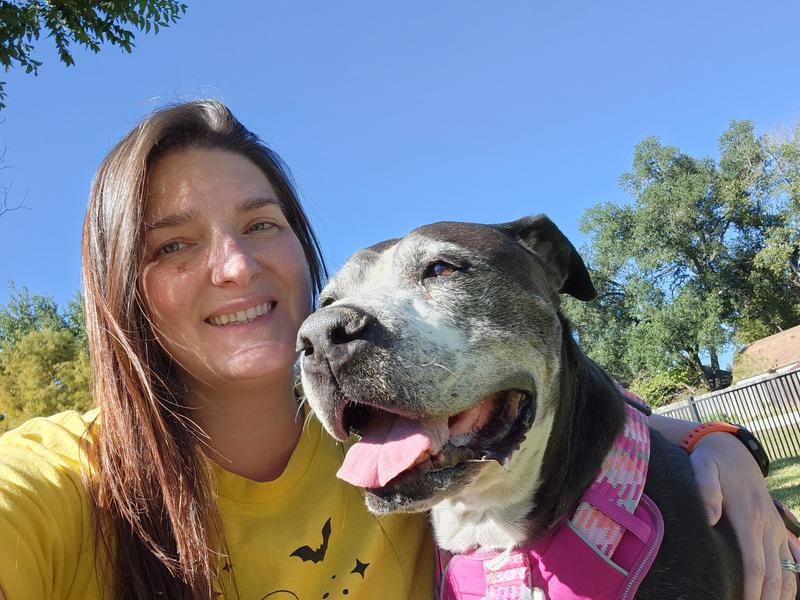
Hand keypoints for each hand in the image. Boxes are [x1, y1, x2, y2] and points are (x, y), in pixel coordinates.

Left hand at [691, 431, 795, 599]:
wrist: (731, 451)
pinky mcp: (776, 529)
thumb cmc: (712, 462)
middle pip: (773, 574)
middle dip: (765, 598)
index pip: (754, 563)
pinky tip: (783, 596)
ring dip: (781, 595)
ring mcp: (775, 528)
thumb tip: (709, 517)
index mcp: (748, 516)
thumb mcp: (702, 467)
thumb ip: (705, 490)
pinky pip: (790, 560)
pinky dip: (791, 581)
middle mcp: (767, 526)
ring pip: (786, 571)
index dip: (751, 589)